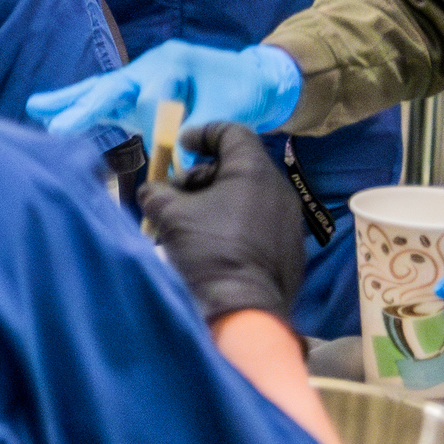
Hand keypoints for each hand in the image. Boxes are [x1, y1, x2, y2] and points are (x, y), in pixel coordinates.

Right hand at [31, 39, 303, 142]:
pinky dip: (77, 106)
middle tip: (58, 126)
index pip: (152, 97)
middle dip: (85, 107)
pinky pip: (102, 99)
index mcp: (174, 63)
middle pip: (111, 86)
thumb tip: (179, 166)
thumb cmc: (243, 92)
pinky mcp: (134, 94)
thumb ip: (203, 130)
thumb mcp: (231, 110)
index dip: (153, 126)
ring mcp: (139, 79)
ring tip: (36, 108)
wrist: (251, 79)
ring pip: (100, 90)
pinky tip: (48, 112)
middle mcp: (150, 66)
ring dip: (70, 102)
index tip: (164, 156)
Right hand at [141, 125, 311, 324]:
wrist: (244, 310)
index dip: (203, 133)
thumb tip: (152, 192)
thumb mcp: (170, 216)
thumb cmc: (208, 252)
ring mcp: (289, 221)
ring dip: (216, 201)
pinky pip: (259, 223)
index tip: (181, 146)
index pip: (232, 132)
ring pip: (249, 196)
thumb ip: (157, 193)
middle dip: (202, 175)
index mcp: (254, 172)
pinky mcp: (291, 249)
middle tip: (175, 194)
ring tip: (188, 223)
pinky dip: (234, 223)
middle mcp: (279, 190)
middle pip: (238, 166)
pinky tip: (212, 244)